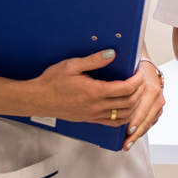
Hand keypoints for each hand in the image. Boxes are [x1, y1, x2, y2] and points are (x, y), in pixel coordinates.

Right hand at [28, 50, 143, 126]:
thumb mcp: (72, 65)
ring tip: (136, 92)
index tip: (138, 72)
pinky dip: (124, 117)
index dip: (137, 80)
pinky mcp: (90, 120)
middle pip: (129, 103)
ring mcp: (93, 115)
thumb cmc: (52, 81)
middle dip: (140, 90)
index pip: (126, 89)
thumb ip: (94, 60)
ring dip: (135, 105)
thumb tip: (112, 54)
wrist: (37, 99)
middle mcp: (96, 107)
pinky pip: (113, 123)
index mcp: (95, 92)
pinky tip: (126, 107)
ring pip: (124, 116)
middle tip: (140, 80)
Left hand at [124, 60, 165, 150]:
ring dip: (139, 133)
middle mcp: (157, 96)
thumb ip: (118, 77)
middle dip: (136, 132)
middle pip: (147, 118)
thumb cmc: (132, 67)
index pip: (143, 108)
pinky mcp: (158, 107)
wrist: (144, 64)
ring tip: (128, 144)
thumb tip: (108, 76)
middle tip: (126, 144)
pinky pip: (151, 121)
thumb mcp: (126, 69)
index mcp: (150, 88)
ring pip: (149, 121)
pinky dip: (142, 129)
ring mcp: (159, 102)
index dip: (136, 120)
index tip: (128, 131)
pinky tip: (134, 136)